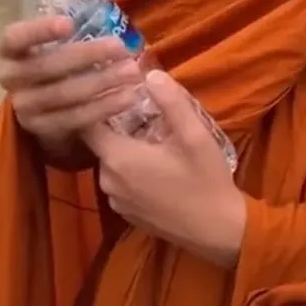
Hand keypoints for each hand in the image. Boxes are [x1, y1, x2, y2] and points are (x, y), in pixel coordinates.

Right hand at [0, 0, 141, 143]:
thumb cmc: (58, 52)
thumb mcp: (67, 21)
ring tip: (133, 73)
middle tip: (121, 48)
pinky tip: (128, 97)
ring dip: (101, 84)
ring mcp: (26, 107)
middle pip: (47, 68)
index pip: (16, 37)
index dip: (39, 30)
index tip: (68, 22)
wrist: (50, 104)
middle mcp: (11, 79)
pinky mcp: (44, 131)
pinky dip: (103, 109)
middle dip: (87, 56)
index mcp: (11, 48)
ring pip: (64, 96)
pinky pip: (75, 121)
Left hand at [84, 69, 245, 268]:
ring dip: (125, 145)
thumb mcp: (194, 136)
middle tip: (140, 105)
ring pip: (111, 161)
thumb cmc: (206, 180)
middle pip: (100, 141)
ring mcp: (115, 200)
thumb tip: (151, 73)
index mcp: (118, 157)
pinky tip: (154, 159)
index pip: (88, 122)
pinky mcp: (126, 213)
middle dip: (116, 122)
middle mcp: (107, 179)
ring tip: (149, 129)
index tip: (115, 87)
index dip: (99, 103)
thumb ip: (171, 102)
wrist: (218, 231)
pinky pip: (119, 180)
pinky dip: (130, 166)